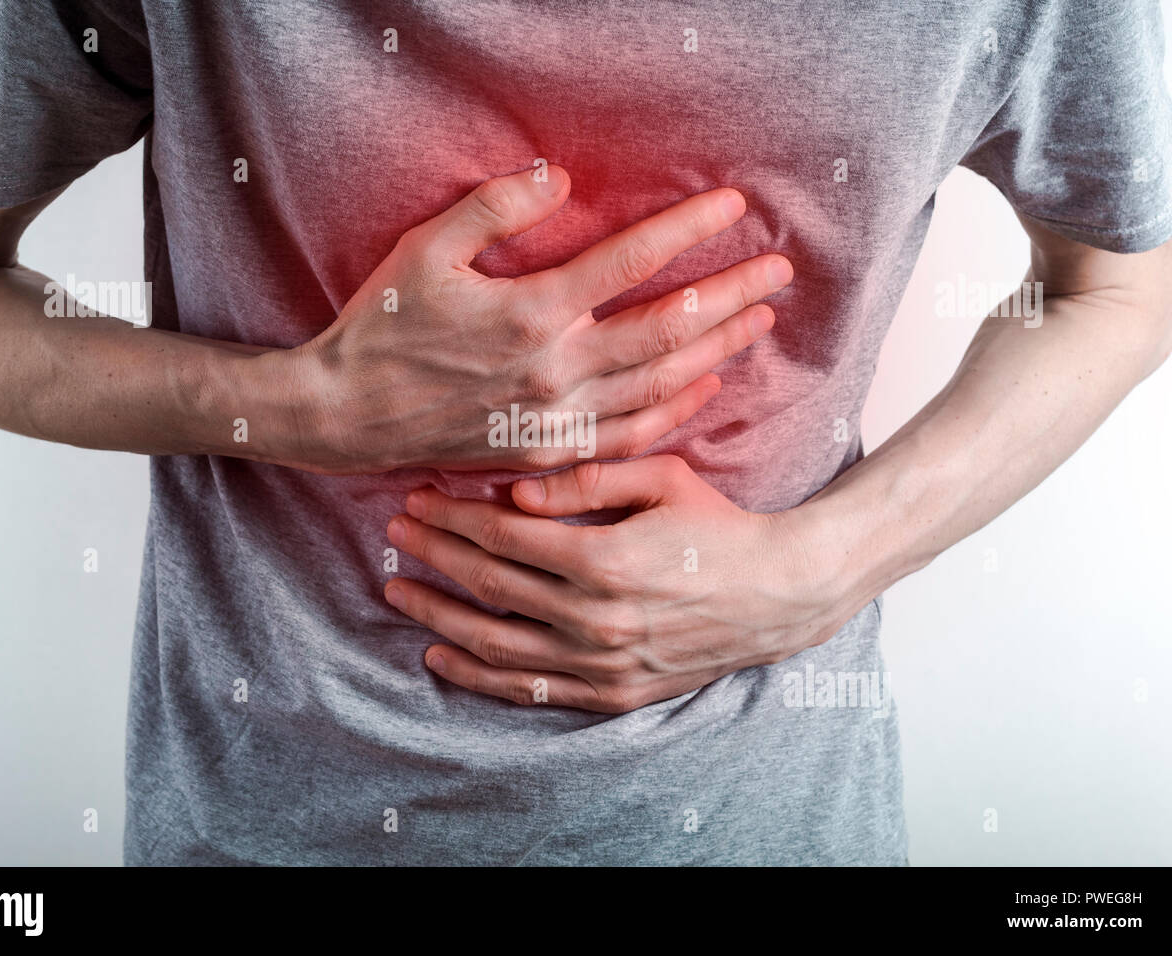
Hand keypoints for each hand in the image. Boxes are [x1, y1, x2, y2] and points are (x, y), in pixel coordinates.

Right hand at [271, 166, 790, 472]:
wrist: (344, 415)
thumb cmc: (382, 325)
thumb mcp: (425, 248)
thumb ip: (495, 206)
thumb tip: (563, 176)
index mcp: (528, 311)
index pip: (629, 261)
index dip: (688, 229)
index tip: (733, 206)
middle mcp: (554, 368)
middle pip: (667, 327)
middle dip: (731, 293)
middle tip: (781, 268)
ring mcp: (555, 417)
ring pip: (659, 383)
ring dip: (718, 349)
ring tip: (761, 319)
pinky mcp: (549, 452)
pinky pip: (629, 434)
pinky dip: (675, 409)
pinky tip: (705, 385)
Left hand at [383, 455, 860, 712]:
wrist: (777, 594)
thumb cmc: (716, 526)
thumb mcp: (661, 479)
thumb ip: (586, 481)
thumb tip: (514, 490)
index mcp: (602, 558)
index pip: (501, 535)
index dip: (451, 516)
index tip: (416, 499)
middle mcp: (593, 617)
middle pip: (487, 584)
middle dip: (432, 554)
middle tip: (395, 532)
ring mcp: (600, 663)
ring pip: (494, 643)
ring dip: (438, 615)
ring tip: (398, 590)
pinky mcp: (610, 693)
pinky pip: (528, 691)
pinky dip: (477, 676)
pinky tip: (440, 656)